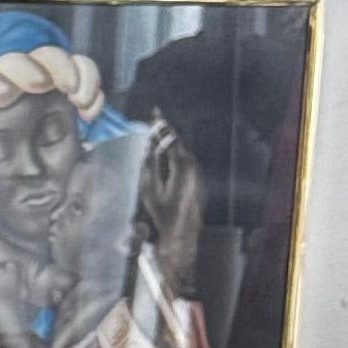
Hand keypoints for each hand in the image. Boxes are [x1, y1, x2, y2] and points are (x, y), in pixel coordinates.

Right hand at [134, 125, 203, 304]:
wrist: (183, 235)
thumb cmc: (163, 214)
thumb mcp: (150, 188)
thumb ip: (150, 164)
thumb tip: (149, 146)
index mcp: (183, 165)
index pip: (172, 138)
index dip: (162, 125)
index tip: (155, 113)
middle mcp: (194, 167)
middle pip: (180, 144)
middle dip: (167, 133)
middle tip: (155, 124)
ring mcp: (198, 175)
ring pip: (184, 153)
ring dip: (171, 145)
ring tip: (158, 138)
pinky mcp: (198, 183)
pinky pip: (186, 163)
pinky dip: (176, 156)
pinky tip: (167, 158)